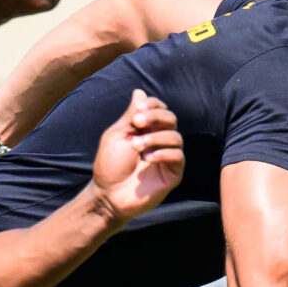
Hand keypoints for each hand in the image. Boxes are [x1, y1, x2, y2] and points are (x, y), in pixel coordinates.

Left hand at [89, 89, 183, 220]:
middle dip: (155, 117)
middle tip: (136, 123)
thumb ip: (130, 115)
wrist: (109, 195)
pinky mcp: (173, 174)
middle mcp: (159, 140)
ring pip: (176, 136)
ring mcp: (167, 157)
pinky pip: (178, 156)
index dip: (151, 106)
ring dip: (155, 137)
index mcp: (146, 129)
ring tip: (137, 146)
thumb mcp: (117, 135)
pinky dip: (163, 153)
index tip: (136, 115)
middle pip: (171, 118)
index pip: (159, 108)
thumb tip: (140, 91)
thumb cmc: (109, 166)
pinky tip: (148, 158)